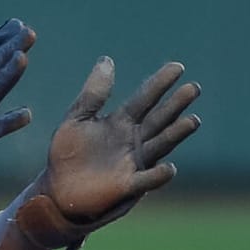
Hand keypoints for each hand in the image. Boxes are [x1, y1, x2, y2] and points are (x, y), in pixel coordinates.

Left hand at [0, 56, 202, 249]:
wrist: (56, 190)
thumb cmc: (66, 154)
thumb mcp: (76, 119)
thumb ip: (93, 94)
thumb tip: (107, 60)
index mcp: (120, 122)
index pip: (144, 99)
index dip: (160, 83)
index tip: (177, 67)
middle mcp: (133, 140)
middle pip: (159, 119)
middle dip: (176, 105)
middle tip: (194, 88)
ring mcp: (133, 163)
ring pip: (160, 145)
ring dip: (176, 134)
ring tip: (193, 121)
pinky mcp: (127, 186)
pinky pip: (146, 180)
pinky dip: (158, 176)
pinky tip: (170, 168)